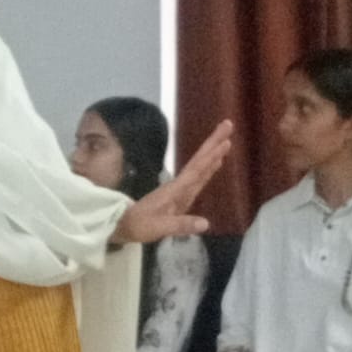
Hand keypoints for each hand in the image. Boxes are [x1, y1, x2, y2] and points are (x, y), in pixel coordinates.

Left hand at [114, 120, 232, 243]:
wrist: (124, 225)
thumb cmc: (139, 225)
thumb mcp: (159, 227)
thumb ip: (181, 225)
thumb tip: (206, 223)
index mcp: (175, 190)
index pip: (196, 169)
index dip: (211, 155)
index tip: (226, 141)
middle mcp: (179, 185)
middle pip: (199, 161)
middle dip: (213, 143)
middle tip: (228, 124)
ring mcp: (180, 190)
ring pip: (200, 168)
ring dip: (213, 153)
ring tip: (227, 140)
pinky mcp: (181, 196)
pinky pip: (198, 178)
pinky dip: (208, 169)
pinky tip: (217, 162)